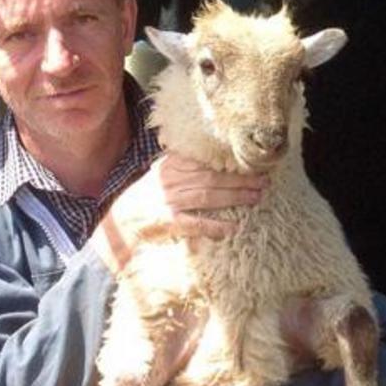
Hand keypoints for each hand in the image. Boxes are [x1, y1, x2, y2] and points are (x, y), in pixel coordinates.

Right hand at [91, 153, 266, 272]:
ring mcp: (170, 200)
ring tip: (257, 198)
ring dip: (235, 197)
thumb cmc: (143, 199)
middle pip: (213, 177)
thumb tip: (207, 157)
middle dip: (241, 180)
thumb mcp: (160, 175)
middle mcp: (172, 180)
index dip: (231, 163)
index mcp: (172, 166)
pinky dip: (214, 226)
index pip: (207, 161)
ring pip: (209, 196)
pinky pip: (196, 223)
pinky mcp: (168, 222)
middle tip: (265, 182)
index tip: (253, 163)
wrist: (120, 223)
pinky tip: (232, 228)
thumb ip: (181, 165)